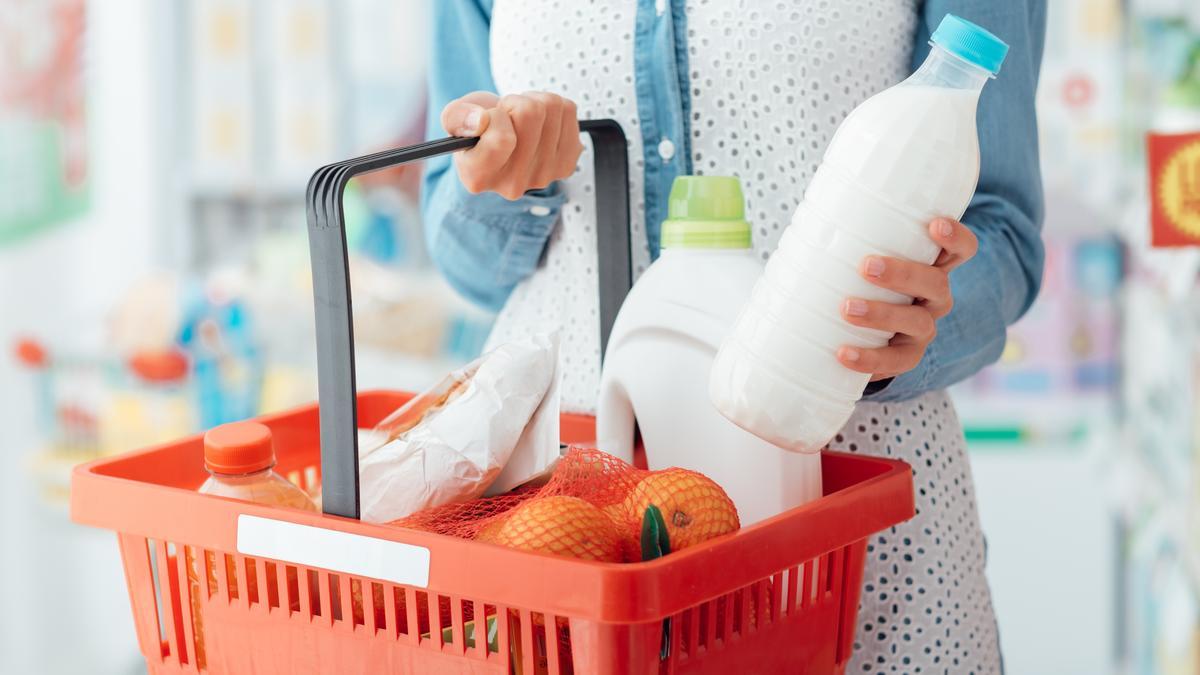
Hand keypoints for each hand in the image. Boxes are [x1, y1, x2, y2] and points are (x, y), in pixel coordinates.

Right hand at [441, 91, 583, 199]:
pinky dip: (554, 107)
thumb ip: (456, 116)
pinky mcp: (566, 164)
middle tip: (506, 116)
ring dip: (534, 101)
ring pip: (552, 108)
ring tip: (522, 118)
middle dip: (515, 102)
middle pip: (530, 114)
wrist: (502, 139)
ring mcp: (543, 177)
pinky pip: (569, 111)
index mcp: (479, 178)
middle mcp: (512, 185)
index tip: (489, 118)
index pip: (502, 138)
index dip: (496, 115)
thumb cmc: (477, 128)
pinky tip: (541, 124)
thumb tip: (480, 120)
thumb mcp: (455, 117)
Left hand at [836, 217, 978, 381]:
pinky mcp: (907, 356)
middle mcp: (935, 297)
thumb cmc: (863, 280)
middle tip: (867, 266)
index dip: (955, 237)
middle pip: (936, 283)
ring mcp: (923, 328)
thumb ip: (853, 239)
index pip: (961, 249)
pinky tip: (843, 353)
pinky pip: (896, 361)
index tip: (934, 224)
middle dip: (903, 274)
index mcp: (932, 266)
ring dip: (882, 314)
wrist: (862, 331)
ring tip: (847, 309)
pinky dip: (870, 359)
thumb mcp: (866, 258)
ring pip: (917, 321)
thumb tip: (811, 215)